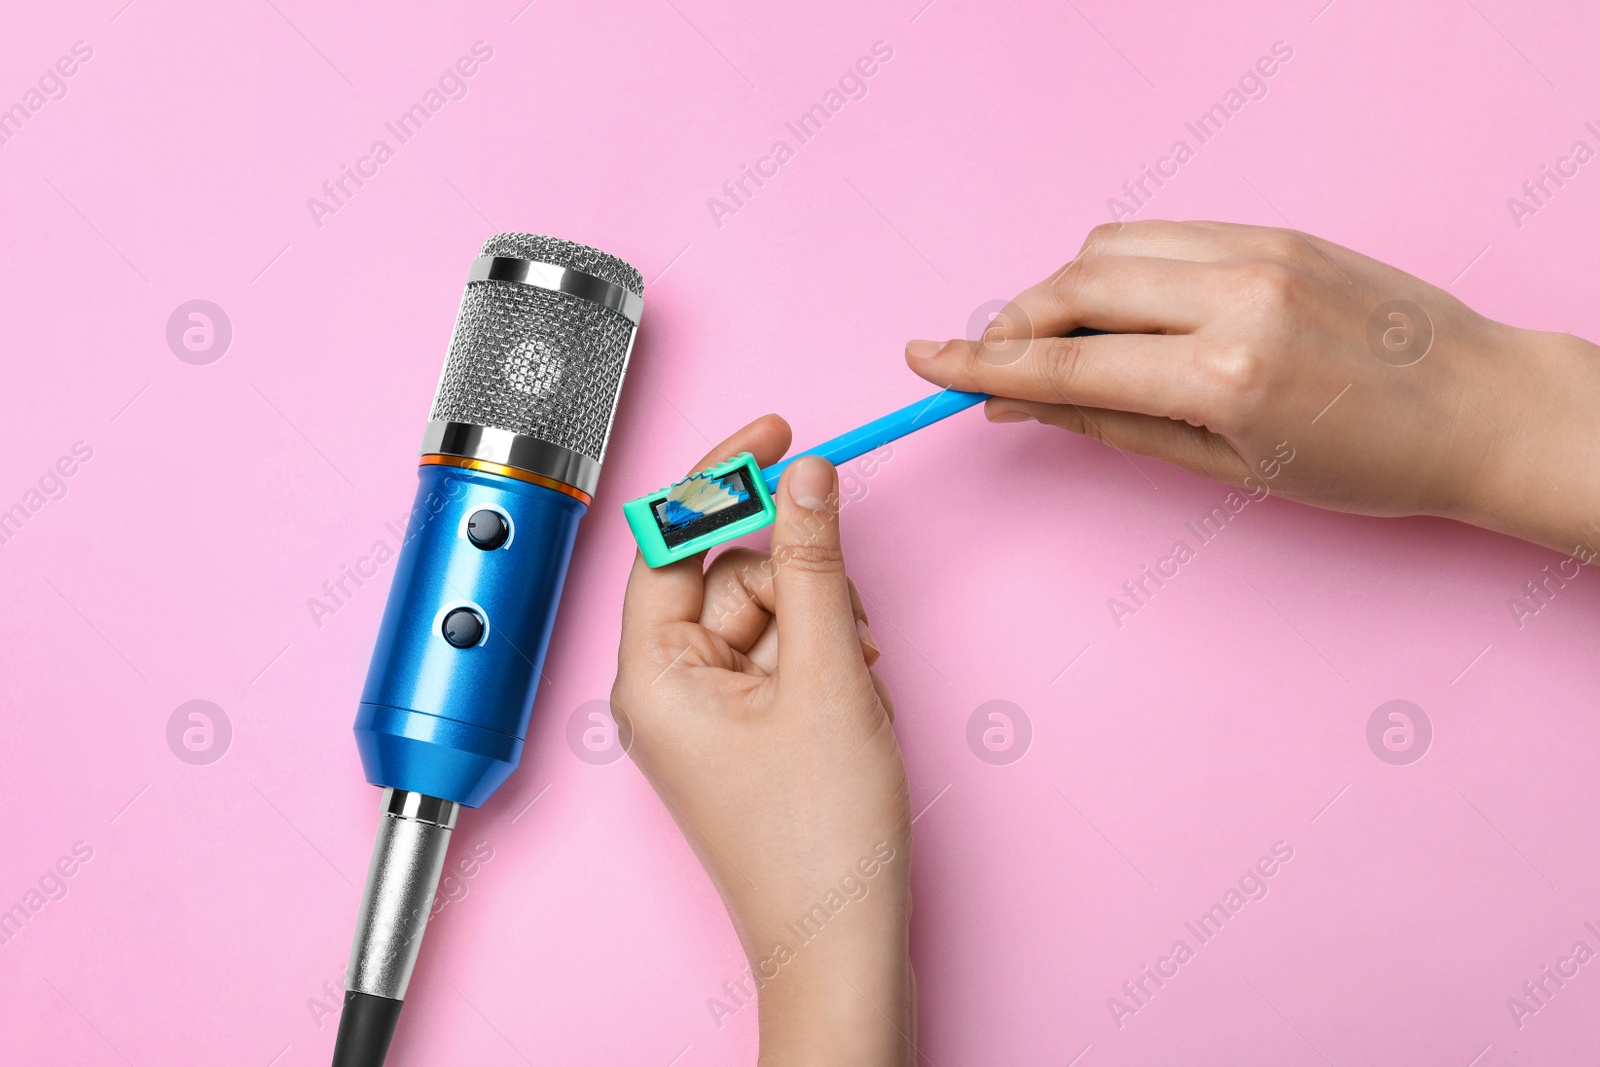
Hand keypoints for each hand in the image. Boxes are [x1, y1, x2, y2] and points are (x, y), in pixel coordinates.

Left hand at [611, 415, 915, 1065]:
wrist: (845, 943)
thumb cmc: (820, 841)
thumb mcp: (828, 675)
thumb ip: (816, 564)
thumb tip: (806, 477)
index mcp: (653, 676)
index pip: (668, 540)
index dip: (721, 479)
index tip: (774, 431)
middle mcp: (667, 691)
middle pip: (726, 573)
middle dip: (795, 575)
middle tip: (849, 612)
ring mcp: (707, 715)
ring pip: (763, 611)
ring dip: (820, 618)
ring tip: (858, 673)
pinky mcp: (744, 732)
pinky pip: (778, 655)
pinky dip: (823, 654)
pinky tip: (854, 689)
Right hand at [906, 220, 1599, 556]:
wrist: (1482, 407)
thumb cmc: (1371, 464)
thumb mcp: (1232, 470)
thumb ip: (1116, 428)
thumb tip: (1025, 408)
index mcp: (1226, 375)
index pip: (1065, 365)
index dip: (982, 367)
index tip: (925, 361)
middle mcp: (1237, 295)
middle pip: (1072, 286)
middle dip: (1013, 325)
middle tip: (992, 366)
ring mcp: (1258, 249)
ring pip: (1108, 245)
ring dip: (1064, 292)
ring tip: (1066, 346)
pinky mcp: (1274, 228)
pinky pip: (1162, 233)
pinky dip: (1121, 268)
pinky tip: (1128, 313)